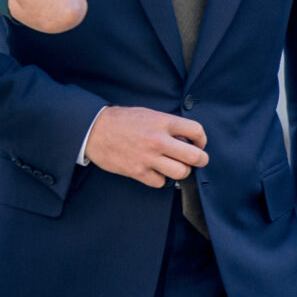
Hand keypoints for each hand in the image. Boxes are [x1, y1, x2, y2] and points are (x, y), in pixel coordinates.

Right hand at [84, 105, 206, 187]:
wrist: (95, 130)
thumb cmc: (122, 121)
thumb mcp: (148, 114)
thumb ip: (168, 125)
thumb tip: (186, 139)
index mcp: (162, 122)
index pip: (197, 131)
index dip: (202, 139)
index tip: (198, 143)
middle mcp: (158, 140)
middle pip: (195, 157)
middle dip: (200, 159)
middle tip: (197, 160)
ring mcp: (148, 158)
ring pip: (181, 173)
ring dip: (181, 170)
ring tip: (174, 165)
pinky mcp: (138, 172)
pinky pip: (161, 182)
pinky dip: (160, 178)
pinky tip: (155, 171)